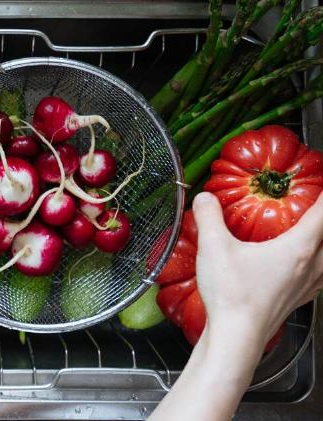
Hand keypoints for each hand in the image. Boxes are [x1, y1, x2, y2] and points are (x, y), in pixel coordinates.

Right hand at [193, 191, 322, 352]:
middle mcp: (312, 266)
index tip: (319, 181)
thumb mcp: (214, 247)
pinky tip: (306, 264)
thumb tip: (206, 198)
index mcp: (298, 248)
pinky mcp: (300, 298)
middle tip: (314, 205)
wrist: (236, 336)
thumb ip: (209, 216)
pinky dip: (319, 263)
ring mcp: (309, 284)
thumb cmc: (232, 295)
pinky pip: (321, 275)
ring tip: (312, 233)